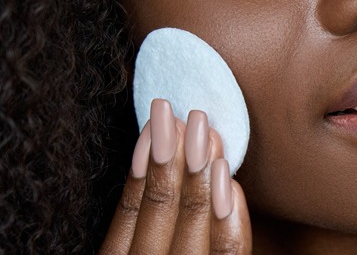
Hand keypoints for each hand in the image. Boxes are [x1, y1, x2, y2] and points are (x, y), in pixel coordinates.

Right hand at [100, 99, 251, 253]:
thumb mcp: (145, 241)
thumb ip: (151, 216)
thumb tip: (167, 147)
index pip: (129, 210)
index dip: (143, 164)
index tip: (157, 120)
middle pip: (160, 210)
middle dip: (173, 157)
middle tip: (187, 115)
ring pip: (191, 226)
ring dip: (198, 174)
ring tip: (207, 132)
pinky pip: (227, 251)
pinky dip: (228, 216)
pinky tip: (226, 177)